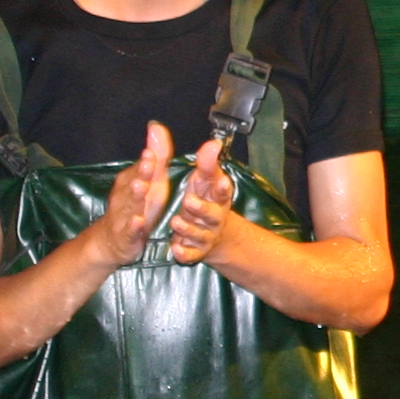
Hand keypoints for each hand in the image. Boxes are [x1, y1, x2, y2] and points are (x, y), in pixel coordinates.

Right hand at [89, 121, 173, 268]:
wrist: (111, 241)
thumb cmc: (137, 205)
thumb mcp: (151, 180)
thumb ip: (156, 156)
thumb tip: (156, 126)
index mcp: (132, 182)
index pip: (140, 169)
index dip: (147, 160)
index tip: (152, 151)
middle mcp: (126, 197)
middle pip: (134, 183)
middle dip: (141, 173)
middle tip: (149, 162)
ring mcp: (125, 217)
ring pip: (130, 205)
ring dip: (136, 196)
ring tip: (142, 186)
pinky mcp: (127, 237)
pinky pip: (130, 232)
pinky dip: (134, 227)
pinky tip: (139, 222)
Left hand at [167, 135, 239, 265]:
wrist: (211, 236)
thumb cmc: (204, 200)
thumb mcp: (204, 181)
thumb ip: (207, 163)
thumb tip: (213, 143)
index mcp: (218, 199)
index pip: (223, 192)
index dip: (223, 188)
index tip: (222, 181)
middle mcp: (214, 219)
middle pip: (212, 215)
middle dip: (202, 209)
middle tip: (188, 201)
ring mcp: (205, 237)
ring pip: (198, 234)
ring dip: (188, 229)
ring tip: (175, 222)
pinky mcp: (195, 252)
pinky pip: (190, 255)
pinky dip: (184, 253)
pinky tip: (176, 249)